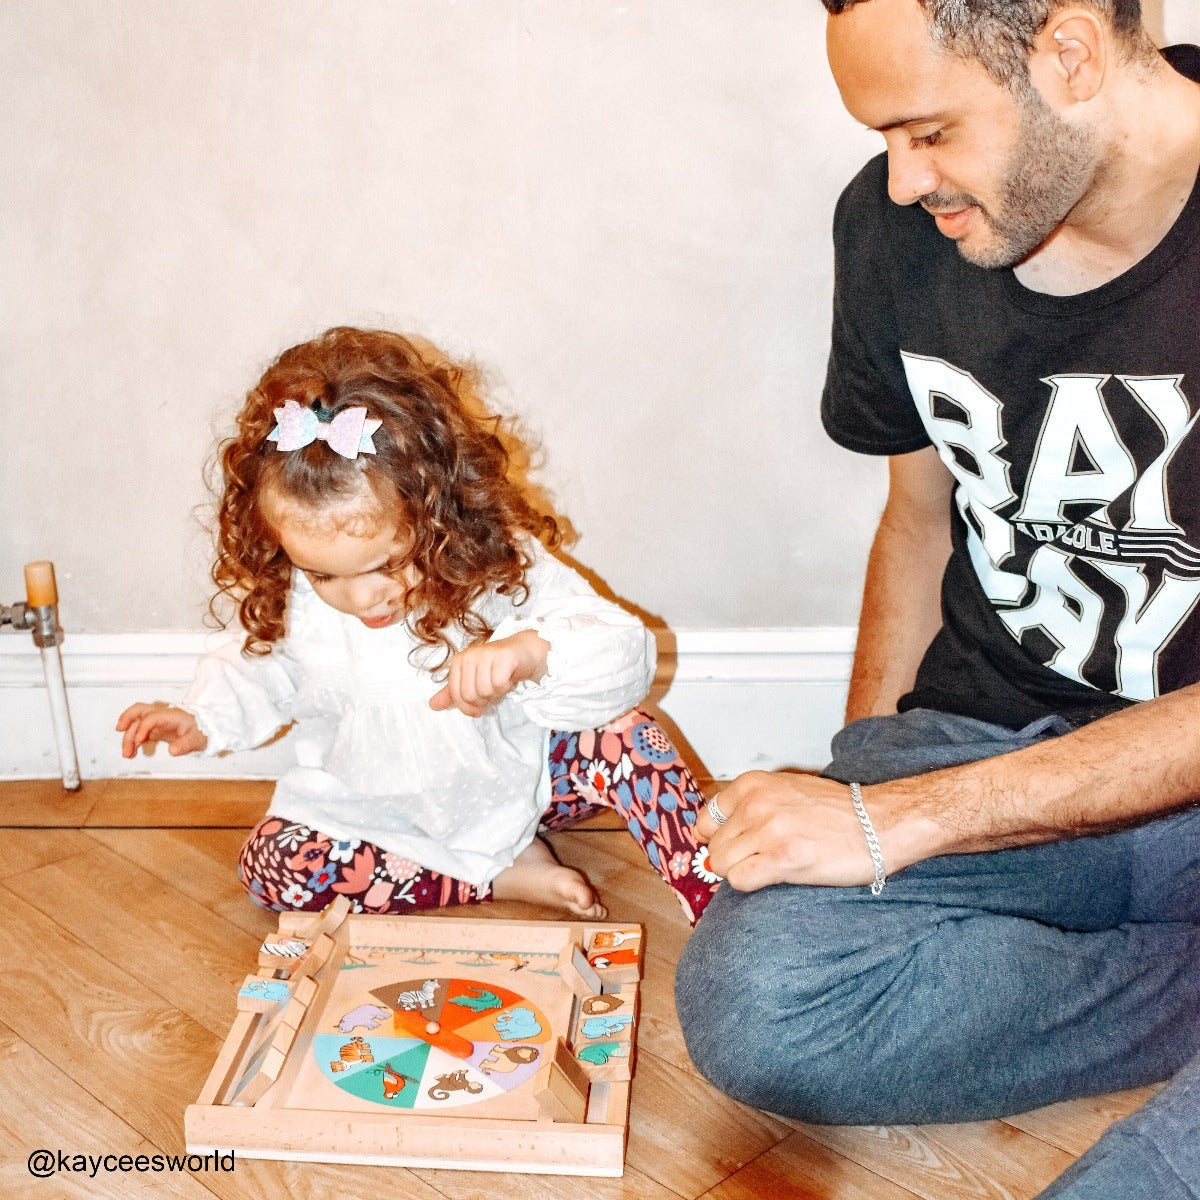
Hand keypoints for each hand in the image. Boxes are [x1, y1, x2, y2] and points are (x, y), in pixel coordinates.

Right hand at [115, 703, 207, 757]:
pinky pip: (141, 732)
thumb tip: (173, 751)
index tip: (138, 741)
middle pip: (140, 710)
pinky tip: (132, 752)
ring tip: (127, 754)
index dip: (142, 728)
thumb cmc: (203, 732)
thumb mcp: (198, 739)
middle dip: (127, 718)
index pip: (151, 717)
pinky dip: (134, 741)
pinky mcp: (157, 730)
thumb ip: (186, 744)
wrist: (208, 731)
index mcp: (172, 716)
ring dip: (129, 736)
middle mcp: (162, 716)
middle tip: (119, 730)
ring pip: (137, 723)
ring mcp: (158, 723)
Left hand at [429, 631, 549, 717]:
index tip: (479, 706)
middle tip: (494, 691)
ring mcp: (486, 654)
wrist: (524, 652)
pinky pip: (499, 684)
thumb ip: (454, 693)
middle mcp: (469, 655)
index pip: (456, 695)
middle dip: (484, 700)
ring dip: (497, 693)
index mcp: (459, 661)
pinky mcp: (503, 656)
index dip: (468, 707)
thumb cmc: (498, 668)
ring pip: (485, 691)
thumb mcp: (474, 681)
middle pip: (470, 695)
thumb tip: (432, 705)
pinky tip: (510, 678)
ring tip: (502, 682)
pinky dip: (507, 686)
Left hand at [695, 771, 892, 892]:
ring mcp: (768, 831)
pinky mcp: (783, 859)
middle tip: (760, 859)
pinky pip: (740, 880)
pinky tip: (775, 875)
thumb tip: (715, 832)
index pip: (707, 820)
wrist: (879, 824)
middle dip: (732, 858)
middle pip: (715, 846)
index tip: (735, 846)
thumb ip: (750, 804)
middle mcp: (756, 804)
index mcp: (752, 784)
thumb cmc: (836, 810)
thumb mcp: (785, 789)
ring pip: (722, 864)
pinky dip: (751, 883)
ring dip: (742, 871)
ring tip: (771, 866)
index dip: (717, 838)